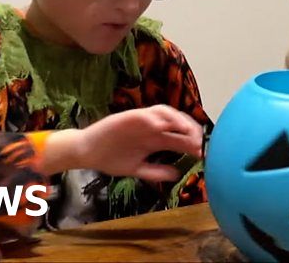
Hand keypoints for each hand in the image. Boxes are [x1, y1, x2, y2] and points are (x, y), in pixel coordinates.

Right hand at [42, 105, 203, 181]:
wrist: (86, 152)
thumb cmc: (110, 158)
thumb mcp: (136, 169)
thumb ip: (155, 172)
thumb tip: (177, 175)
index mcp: (155, 140)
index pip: (180, 138)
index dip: (192, 144)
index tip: (203, 154)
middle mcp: (151, 128)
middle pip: (177, 123)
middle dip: (190, 131)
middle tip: (198, 143)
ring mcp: (140, 121)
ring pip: (165, 113)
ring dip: (177, 120)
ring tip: (187, 131)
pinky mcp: (127, 117)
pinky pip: (144, 114)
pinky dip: (155, 117)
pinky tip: (163, 126)